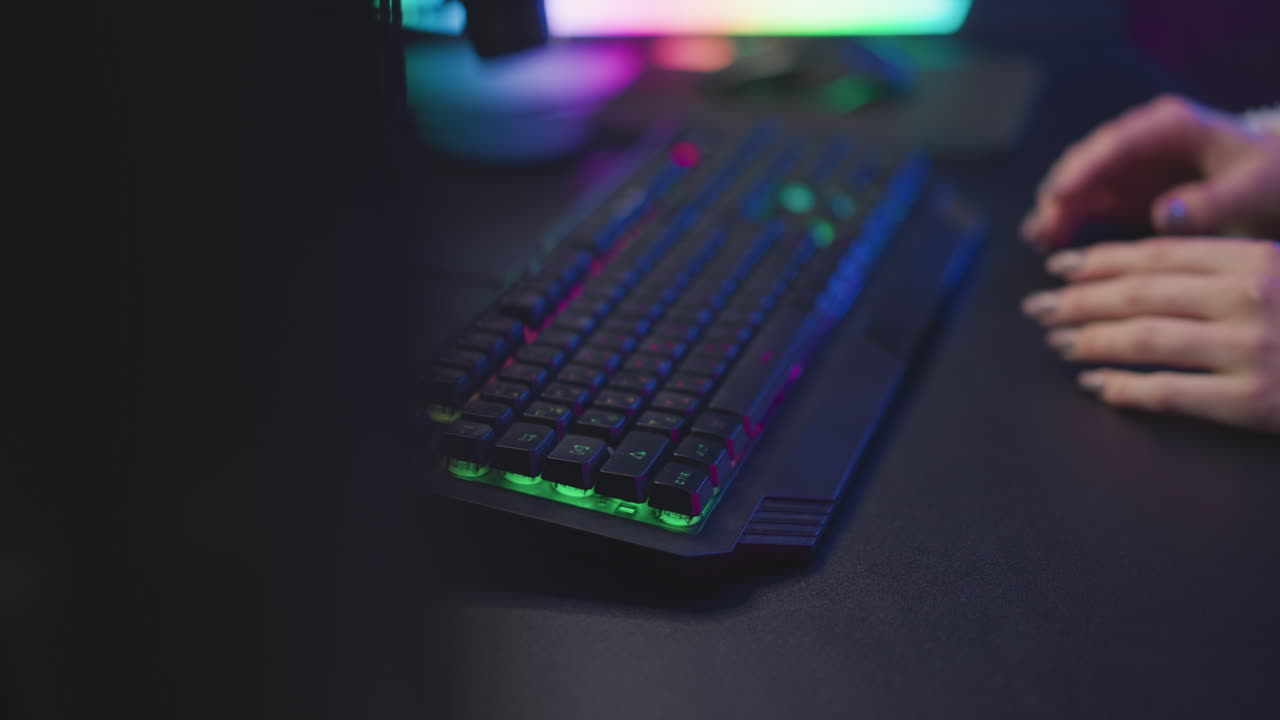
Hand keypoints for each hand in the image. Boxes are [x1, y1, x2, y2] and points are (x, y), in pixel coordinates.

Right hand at [1020, 94, 1279, 250]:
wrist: (1276, 188)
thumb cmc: (1270, 181)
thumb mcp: (1252, 191)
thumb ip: (1211, 202)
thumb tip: (1164, 215)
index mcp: (1172, 127)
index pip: (1118, 143)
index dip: (1085, 168)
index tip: (1059, 193)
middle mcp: (1142, 142)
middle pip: (1089, 162)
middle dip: (1062, 193)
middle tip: (1044, 225)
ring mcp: (1130, 168)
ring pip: (1080, 184)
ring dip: (1057, 210)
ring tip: (1038, 238)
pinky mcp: (1124, 193)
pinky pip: (1087, 204)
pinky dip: (1067, 221)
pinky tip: (1049, 241)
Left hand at [1021, 237, 1279, 432]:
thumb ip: (1226, 267)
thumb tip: (1147, 266)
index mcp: (1253, 260)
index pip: (1157, 256)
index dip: (1099, 261)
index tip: (1059, 267)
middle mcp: (1247, 298)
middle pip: (1140, 294)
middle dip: (1078, 300)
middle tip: (1038, 307)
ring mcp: (1250, 350)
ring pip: (1145, 339)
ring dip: (1090, 340)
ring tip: (1056, 342)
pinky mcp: (1253, 401)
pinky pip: (1169, 391)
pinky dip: (1123, 387)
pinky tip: (1094, 384)